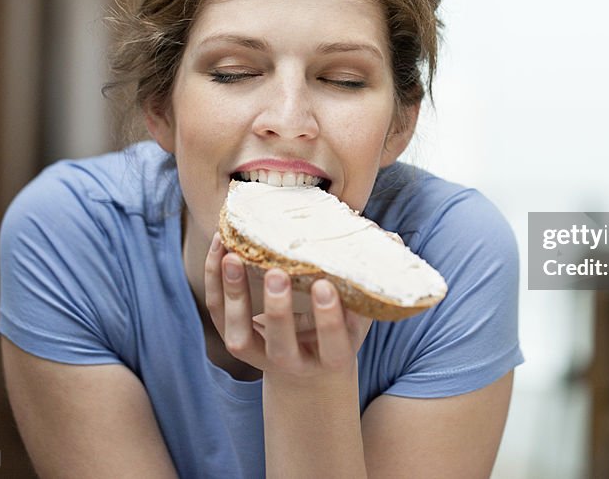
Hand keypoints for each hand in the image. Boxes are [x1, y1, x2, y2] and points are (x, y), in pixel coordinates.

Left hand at [203, 232, 371, 378]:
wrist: (308, 370)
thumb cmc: (340, 331)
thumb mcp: (360, 315)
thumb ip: (372, 281)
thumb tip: (393, 239)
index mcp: (332, 358)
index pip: (333, 346)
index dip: (329, 320)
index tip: (326, 286)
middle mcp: (294, 363)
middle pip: (281, 344)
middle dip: (278, 309)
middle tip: (277, 272)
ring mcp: (261, 355)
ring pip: (240, 333)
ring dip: (235, 294)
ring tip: (234, 255)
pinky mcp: (236, 338)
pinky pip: (218, 313)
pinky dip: (216, 281)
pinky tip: (221, 249)